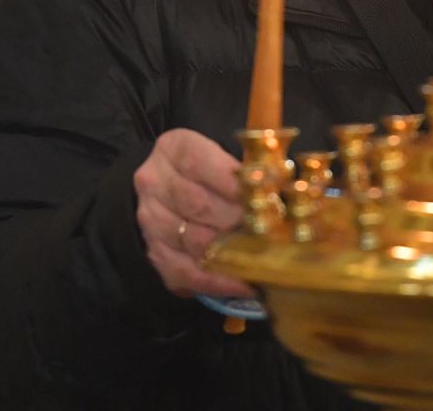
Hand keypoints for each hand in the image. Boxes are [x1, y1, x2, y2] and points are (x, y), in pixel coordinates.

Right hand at [133, 128, 252, 298]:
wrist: (174, 188)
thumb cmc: (213, 168)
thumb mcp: (226, 152)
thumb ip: (249, 163)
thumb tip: (281, 182)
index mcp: (174, 148)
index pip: (199, 162)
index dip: (232, 182)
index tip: (261, 195)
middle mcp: (154, 182)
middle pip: (197, 205)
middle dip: (238, 220)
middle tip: (269, 230)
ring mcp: (151, 220)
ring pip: (193, 241)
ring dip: (231, 251)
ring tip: (263, 256)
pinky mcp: (155, 253)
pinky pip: (185, 273)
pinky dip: (218, 281)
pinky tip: (245, 283)